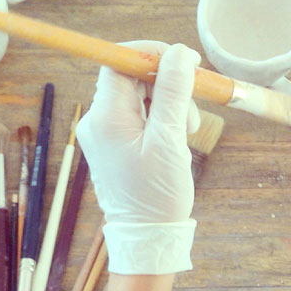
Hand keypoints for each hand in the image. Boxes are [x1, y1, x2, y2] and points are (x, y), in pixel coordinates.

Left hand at [77, 41, 201, 274]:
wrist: (147, 236)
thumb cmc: (157, 195)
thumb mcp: (170, 141)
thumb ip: (174, 93)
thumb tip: (179, 54)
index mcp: (105, 119)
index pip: (119, 63)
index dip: (150, 54)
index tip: (182, 60)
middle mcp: (98, 121)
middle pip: (132, 78)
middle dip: (167, 85)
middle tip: (192, 104)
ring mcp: (104, 133)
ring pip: (139, 96)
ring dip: (169, 104)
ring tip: (185, 133)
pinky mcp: (115, 143)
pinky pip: (139, 115)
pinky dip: (161, 120)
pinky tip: (175, 141)